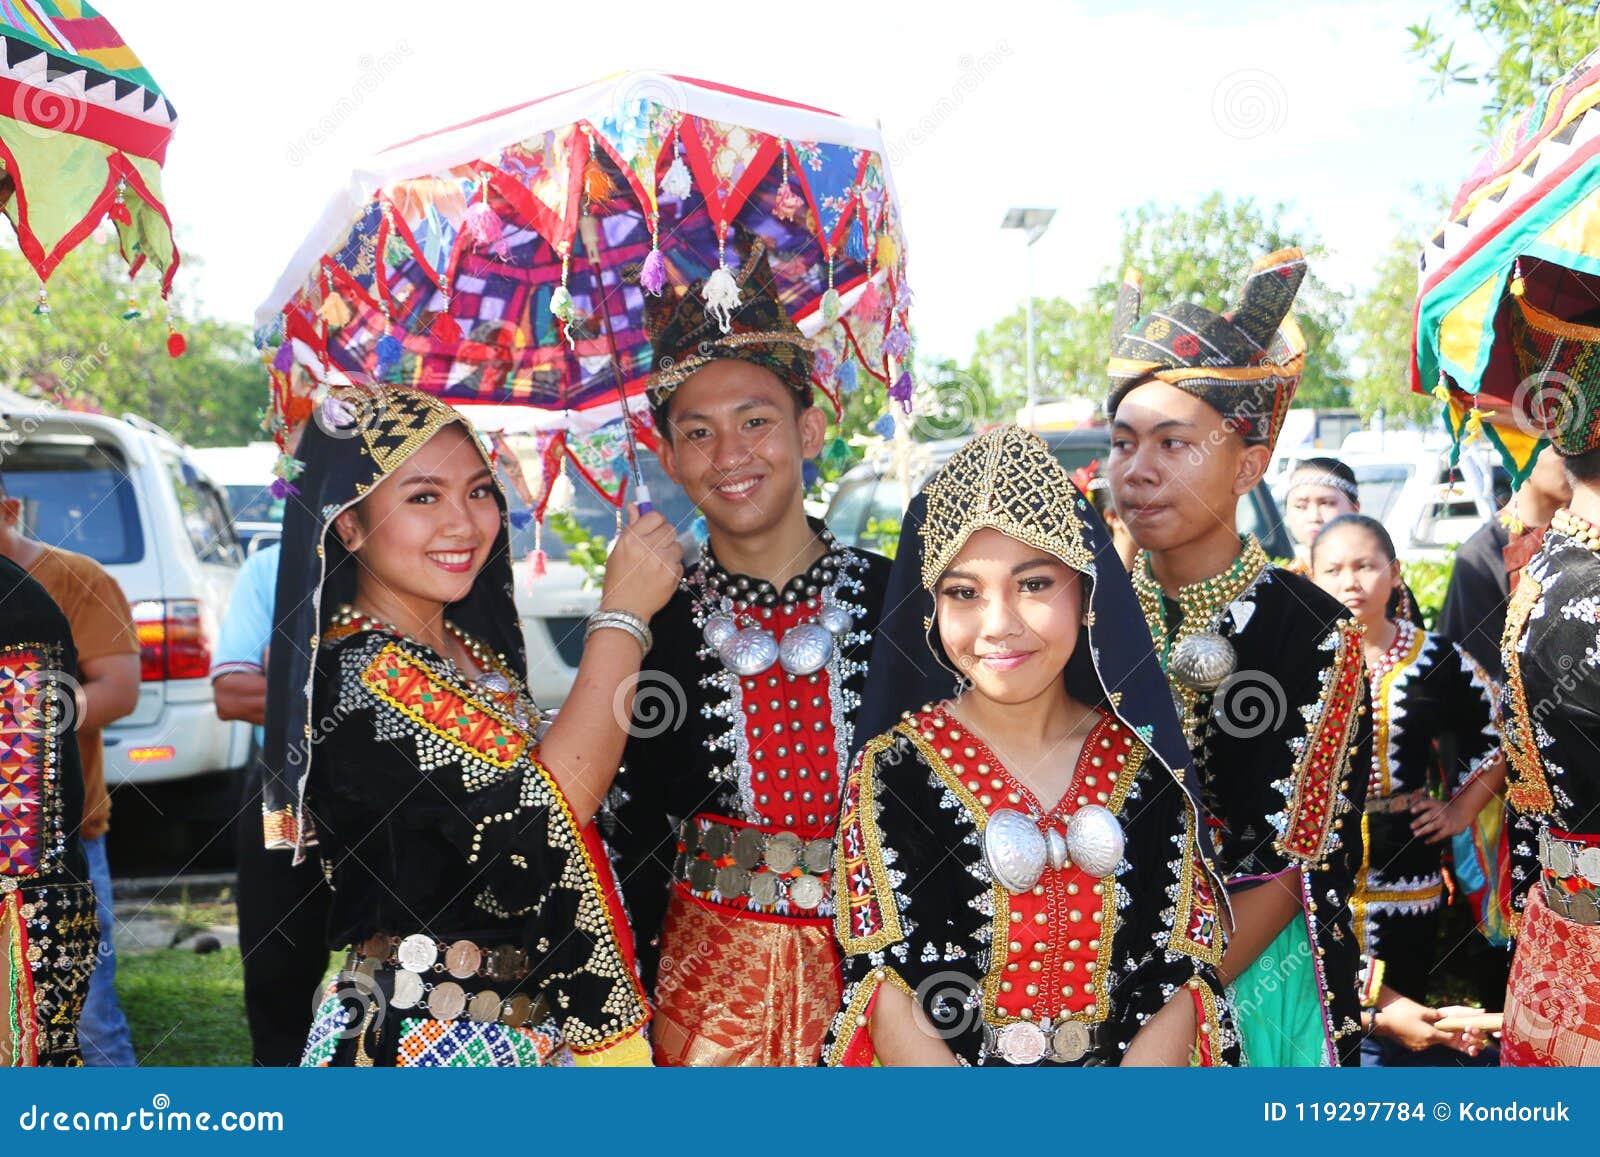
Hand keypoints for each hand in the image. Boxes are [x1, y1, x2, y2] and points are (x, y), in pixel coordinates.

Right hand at [598, 505, 682, 620]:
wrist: (625, 609)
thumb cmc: (619, 578)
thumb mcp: (618, 550)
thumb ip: (630, 526)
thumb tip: (634, 505)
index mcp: (631, 539)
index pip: (655, 516)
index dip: (655, 521)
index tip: (653, 528)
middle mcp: (647, 548)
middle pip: (670, 528)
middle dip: (664, 536)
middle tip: (656, 547)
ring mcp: (661, 562)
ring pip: (677, 545)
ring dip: (670, 552)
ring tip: (656, 564)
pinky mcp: (672, 575)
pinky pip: (679, 562)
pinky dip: (672, 568)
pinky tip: (660, 576)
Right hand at [1373, 996, 1481, 1055]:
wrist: (1382, 1023)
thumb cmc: (1401, 1013)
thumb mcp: (1420, 1010)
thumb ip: (1435, 1014)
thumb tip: (1445, 1015)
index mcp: (1431, 1034)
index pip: (1449, 1037)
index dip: (1455, 1034)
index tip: (1458, 1029)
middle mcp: (1426, 1044)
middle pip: (1440, 1040)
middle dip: (1443, 1034)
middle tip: (1443, 1026)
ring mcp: (1418, 1047)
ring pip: (1430, 1041)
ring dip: (1431, 1035)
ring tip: (1425, 1025)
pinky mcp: (1411, 1047)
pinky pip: (1421, 1043)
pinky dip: (1422, 1037)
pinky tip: (1416, 1029)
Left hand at [1410, 795, 1467, 843]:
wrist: (1462, 813)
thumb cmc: (1445, 809)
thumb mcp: (1437, 804)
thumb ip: (1426, 806)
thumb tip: (1411, 811)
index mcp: (1436, 804)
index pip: (1426, 804)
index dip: (1419, 807)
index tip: (1411, 811)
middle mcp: (1441, 811)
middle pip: (1429, 816)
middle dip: (1419, 821)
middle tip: (1411, 826)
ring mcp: (1445, 820)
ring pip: (1433, 826)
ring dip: (1424, 830)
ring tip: (1416, 834)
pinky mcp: (1450, 829)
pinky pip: (1440, 835)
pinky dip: (1432, 839)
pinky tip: (1426, 841)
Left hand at [1433, 1005, 1492, 1056]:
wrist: (1432, 1023)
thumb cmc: (1445, 1015)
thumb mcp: (1456, 1011)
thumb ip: (1469, 1012)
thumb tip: (1483, 1011)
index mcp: (1475, 1023)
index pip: (1489, 1027)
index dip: (1496, 1031)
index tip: (1496, 1033)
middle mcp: (1474, 1032)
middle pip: (1484, 1036)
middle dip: (1478, 1033)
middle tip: (1468, 1029)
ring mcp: (1469, 1041)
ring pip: (1480, 1044)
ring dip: (1475, 1041)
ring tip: (1465, 1036)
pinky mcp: (1463, 1047)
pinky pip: (1472, 1052)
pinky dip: (1473, 1052)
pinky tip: (1470, 1049)